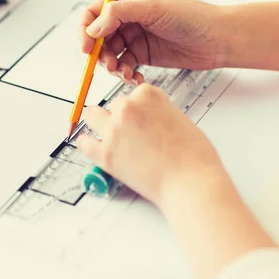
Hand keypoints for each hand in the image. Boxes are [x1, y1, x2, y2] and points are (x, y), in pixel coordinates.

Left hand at [76, 83, 224, 207]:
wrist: (191, 183)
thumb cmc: (194, 156)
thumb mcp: (180, 119)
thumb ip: (158, 113)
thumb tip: (146, 120)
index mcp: (148, 95)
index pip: (134, 95)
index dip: (140, 110)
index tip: (143, 121)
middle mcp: (128, 107)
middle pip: (114, 105)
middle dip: (121, 117)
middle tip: (131, 134)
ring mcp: (113, 130)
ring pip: (91, 116)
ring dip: (99, 124)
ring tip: (109, 137)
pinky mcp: (105, 154)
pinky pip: (83, 143)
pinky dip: (88, 144)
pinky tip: (96, 148)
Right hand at [79, 0, 227, 84]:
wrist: (216, 39)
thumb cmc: (189, 16)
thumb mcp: (151, 9)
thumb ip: (118, 14)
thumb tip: (92, 28)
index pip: (93, 12)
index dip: (86, 30)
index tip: (87, 48)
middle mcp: (126, 17)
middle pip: (97, 37)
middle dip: (100, 53)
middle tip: (110, 66)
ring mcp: (133, 37)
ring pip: (109, 54)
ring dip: (113, 66)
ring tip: (126, 74)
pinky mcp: (142, 55)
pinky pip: (123, 66)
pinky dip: (125, 74)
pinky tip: (136, 78)